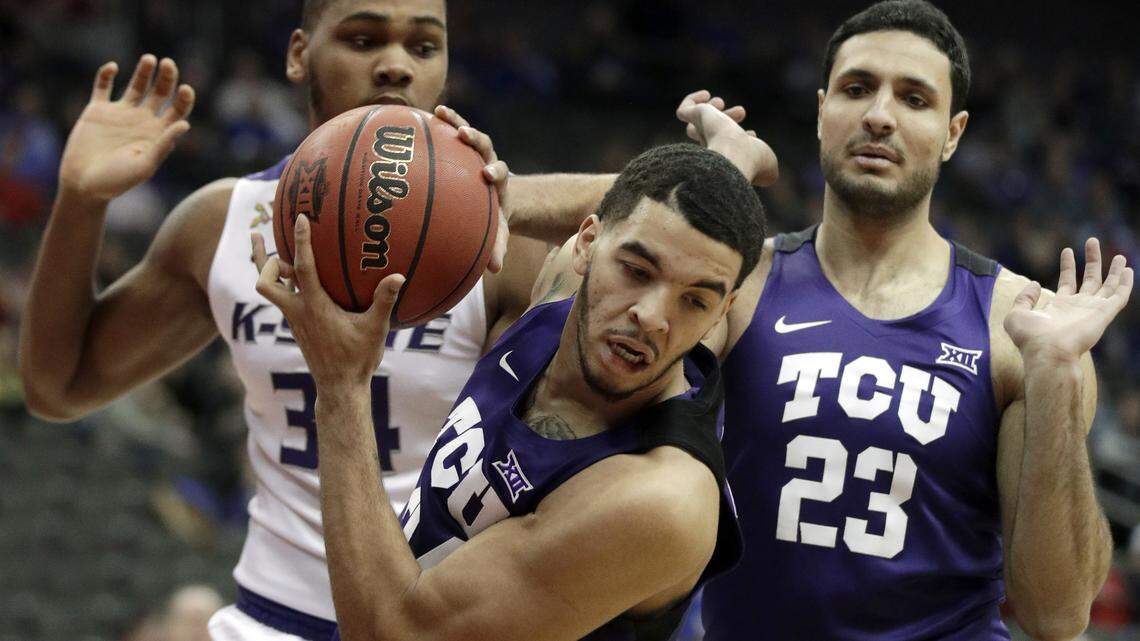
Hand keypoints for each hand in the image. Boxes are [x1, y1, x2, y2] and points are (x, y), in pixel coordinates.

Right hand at [59, 55, 195, 201]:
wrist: (83, 184)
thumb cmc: (117, 181)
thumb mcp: (145, 164)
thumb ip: (163, 144)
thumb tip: (185, 123)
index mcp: (157, 134)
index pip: (177, 110)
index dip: (184, 99)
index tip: (186, 89)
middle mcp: (142, 121)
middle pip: (160, 93)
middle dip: (166, 78)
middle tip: (168, 63)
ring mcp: (120, 114)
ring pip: (136, 86)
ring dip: (143, 71)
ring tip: (150, 59)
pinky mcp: (97, 111)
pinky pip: (103, 86)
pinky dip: (106, 74)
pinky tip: (113, 67)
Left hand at [252, 216, 404, 391]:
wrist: (339, 388)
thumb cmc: (358, 360)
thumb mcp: (375, 329)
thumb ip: (383, 302)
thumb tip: (398, 277)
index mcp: (314, 307)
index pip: (302, 268)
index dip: (301, 242)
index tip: (300, 219)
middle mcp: (298, 311)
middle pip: (265, 282)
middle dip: (260, 259)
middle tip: (259, 235)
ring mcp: (295, 320)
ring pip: (271, 290)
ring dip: (270, 270)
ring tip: (275, 251)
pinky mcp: (299, 327)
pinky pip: (285, 299)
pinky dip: (285, 285)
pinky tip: (299, 279)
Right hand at [434, 105, 509, 272]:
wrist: (492, 200)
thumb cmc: (490, 218)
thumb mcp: (495, 233)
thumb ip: (496, 247)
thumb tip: (495, 269)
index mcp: (497, 182)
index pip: (499, 172)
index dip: (494, 171)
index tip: (486, 174)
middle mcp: (486, 161)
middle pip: (485, 144)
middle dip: (476, 139)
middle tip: (464, 135)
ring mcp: (473, 152)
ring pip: (466, 131)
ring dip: (456, 120)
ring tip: (440, 112)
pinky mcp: (459, 146)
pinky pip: (448, 131)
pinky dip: (439, 122)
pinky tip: (421, 115)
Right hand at [675, 89, 777, 186]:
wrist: (736, 155)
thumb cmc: (752, 164)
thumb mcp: (768, 169)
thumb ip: (768, 172)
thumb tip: (770, 176)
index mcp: (726, 160)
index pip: (727, 148)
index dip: (741, 138)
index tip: (753, 134)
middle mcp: (710, 148)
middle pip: (711, 133)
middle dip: (728, 119)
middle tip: (742, 112)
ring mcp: (701, 133)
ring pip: (697, 121)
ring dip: (711, 108)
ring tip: (721, 102)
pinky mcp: (694, 117)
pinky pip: (683, 111)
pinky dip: (693, 100)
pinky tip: (706, 95)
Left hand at [1004, 238, 1133, 363]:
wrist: (1047, 352)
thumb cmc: (1030, 338)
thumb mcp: (1017, 314)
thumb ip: (1024, 298)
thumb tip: (1034, 283)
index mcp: (1060, 307)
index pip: (1067, 282)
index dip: (1068, 265)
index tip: (1067, 250)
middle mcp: (1079, 308)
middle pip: (1090, 279)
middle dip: (1092, 260)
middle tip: (1092, 241)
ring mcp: (1093, 310)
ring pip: (1108, 286)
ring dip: (1114, 270)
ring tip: (1119, 255)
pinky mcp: (1105, 313)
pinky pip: (1119, 296)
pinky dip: (1125, 283)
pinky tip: (1127, 269)